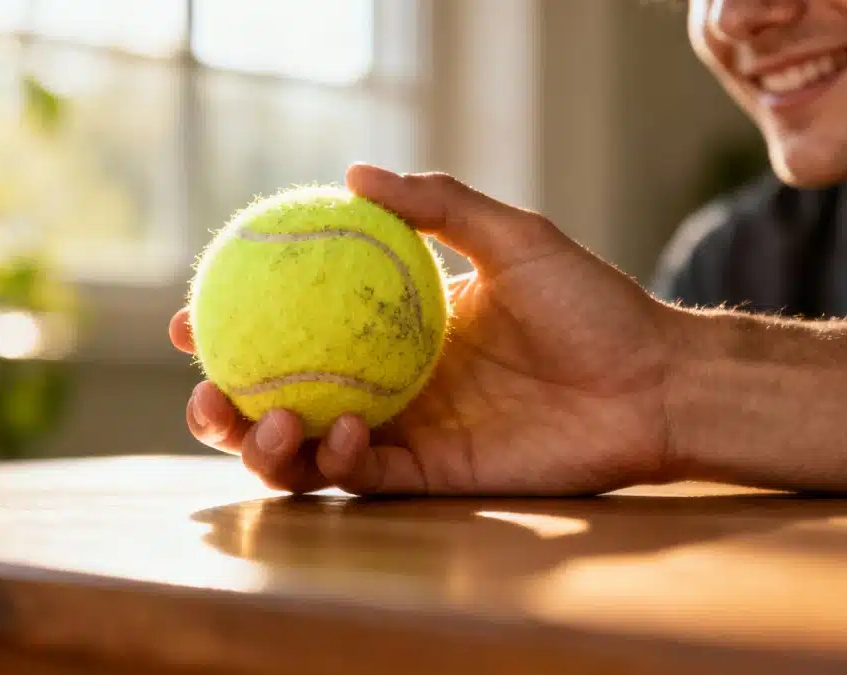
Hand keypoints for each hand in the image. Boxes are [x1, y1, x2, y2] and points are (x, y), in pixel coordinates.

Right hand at [169, 164, 680, 495]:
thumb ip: (439, 204)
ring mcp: (406, 432)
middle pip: (280, 401)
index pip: (294, 329)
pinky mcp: (434, 477)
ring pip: (307, 454)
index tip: (193, 316)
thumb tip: (354, 173)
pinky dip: (341, 461)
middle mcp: (384, 383)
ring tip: (262, 420)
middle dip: (225, 406)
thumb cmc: (592, 305)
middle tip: (206, 388)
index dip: (236, 327)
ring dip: (266, 447)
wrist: (653, 380)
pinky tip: (350, 429)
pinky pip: (366, 478)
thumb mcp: (512, 237)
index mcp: (389, 328)